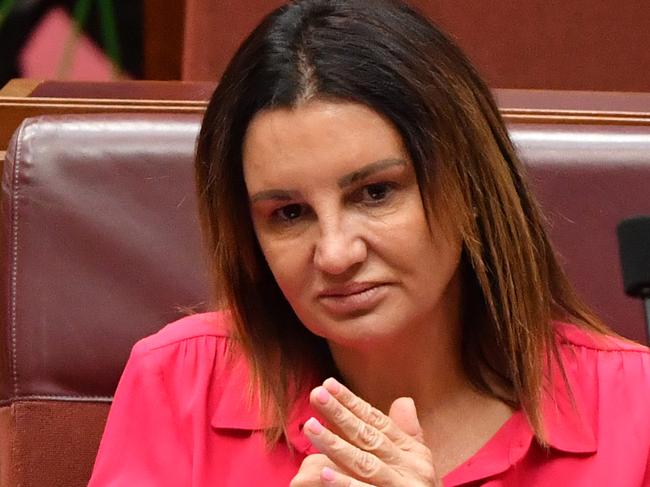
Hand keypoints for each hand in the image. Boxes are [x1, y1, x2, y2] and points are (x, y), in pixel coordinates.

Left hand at [290, 378, 439, 485]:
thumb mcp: (417, 464)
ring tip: (310, 427)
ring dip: (335, 444)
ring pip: (364, 463)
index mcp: (413, 451)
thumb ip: (406, 434)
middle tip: (316, 394)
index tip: (328, 384)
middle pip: (368, 436)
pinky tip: (325, 474)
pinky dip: (345, 484)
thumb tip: (404, 400)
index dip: (352, 402)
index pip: (377, 421)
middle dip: (340, 414)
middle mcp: (410, 466)